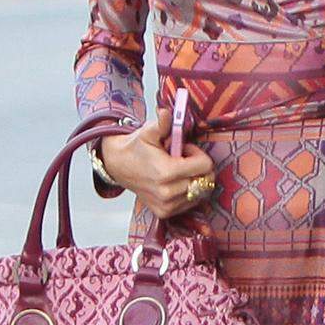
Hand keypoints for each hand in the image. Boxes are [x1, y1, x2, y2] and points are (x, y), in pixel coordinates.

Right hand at [98, 108, 216, 219]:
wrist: (118, 166)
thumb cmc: (137, 147)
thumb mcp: (148, 132)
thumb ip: (162, 123)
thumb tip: (166, 111)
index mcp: (166, 173)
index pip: (205, 166)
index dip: (197, 154)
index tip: (184, 149)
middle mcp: (167, 193)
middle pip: (205, 180)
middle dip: (197, 167)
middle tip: (181, 159)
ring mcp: (166, 205)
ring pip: (200, 192)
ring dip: (193, 180)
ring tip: (176, 171)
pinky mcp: (165, 213)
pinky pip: (190, 202)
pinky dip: (188, 191)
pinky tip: (174, 182)